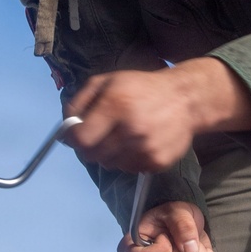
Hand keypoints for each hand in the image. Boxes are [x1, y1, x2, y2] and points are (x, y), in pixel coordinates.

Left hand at [68, 58, 250, 173]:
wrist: (186, 99)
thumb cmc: (141, 88)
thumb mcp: (107, 82)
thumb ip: (79, 102)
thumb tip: (64, 130)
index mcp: (115, 105)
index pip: (80, 139)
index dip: (74, 139)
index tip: (78, 134)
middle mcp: (130, 130)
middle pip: (92, 155)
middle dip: (90, 147)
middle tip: (101, 135)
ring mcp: (145, 149)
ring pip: (109, 165)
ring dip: (109, 154)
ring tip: (123, 137)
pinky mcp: (157, 163)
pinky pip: (129, 169)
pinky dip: (128, 160)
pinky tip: (138, 143)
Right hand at [118, 201, 215, 251]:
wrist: (178, 227)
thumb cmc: (169, 217)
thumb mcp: (174, 211)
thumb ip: (182, 225)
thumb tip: (190, 249)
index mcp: (130, 250)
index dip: (162, 249)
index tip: (165, 235)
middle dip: (187, 248)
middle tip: (182, 237)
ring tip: (190, 244)